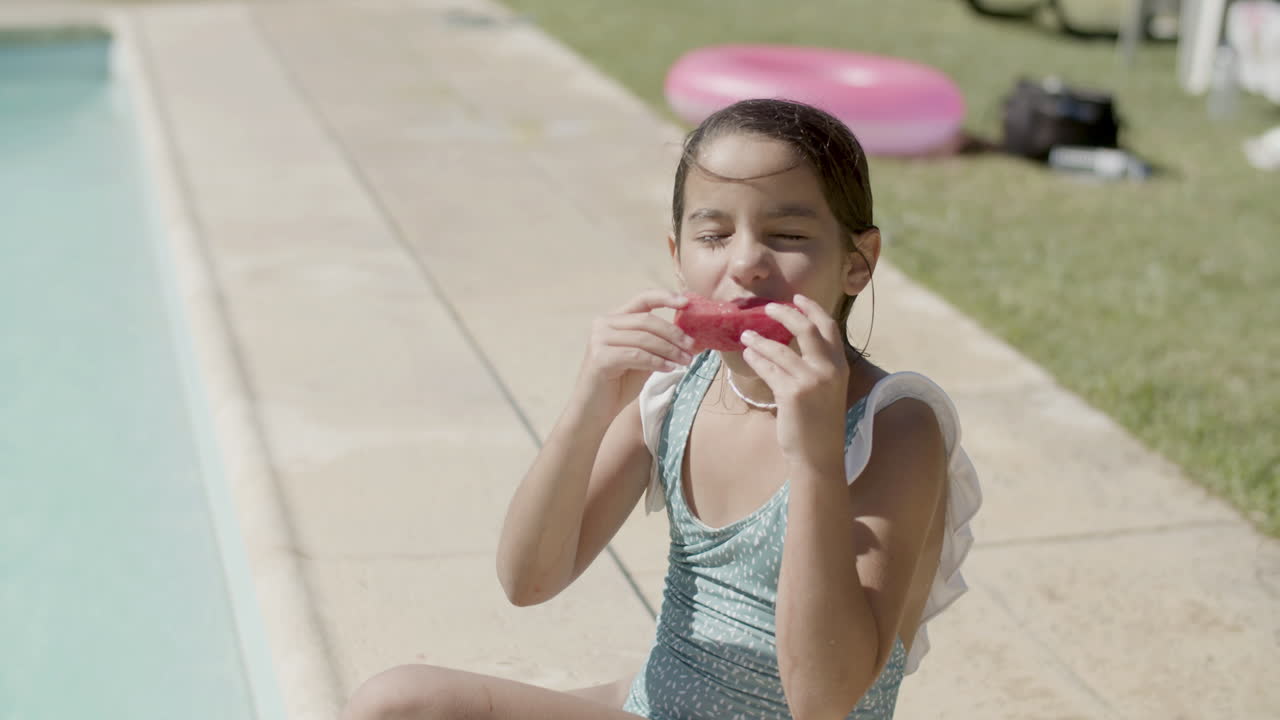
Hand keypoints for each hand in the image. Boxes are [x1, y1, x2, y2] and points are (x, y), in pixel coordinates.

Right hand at [575, 290, 694, 419]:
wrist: (594, 410)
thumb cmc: (620, 385)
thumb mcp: (644, 359)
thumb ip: (659, 345)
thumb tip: (691, 338)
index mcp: (614, 319)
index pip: (642, 299)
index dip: (665, 297)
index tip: (686, 302)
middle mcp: (603, 324)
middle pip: (647, 320)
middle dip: (674, 334)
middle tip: (692, 347)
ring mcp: (599, 339)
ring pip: (644, 338)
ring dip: (669, 350)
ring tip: (685, 362)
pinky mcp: (599, 357)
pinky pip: (637, 355)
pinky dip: (656, 362)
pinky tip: (669, 369)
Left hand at [739, 294, 849, 467]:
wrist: (818, 455)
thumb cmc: (819, 422)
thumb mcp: (827, 389)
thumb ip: (816, 365)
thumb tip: (790, 341)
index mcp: (840, 366)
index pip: (828, 327)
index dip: (812, 309)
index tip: (797, 298)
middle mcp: (829, 370)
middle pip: (806, 329)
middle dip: (784, 314)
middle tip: (767, 307)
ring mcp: (811, 381)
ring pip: (780, 349)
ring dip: (759, 340)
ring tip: (746, 335)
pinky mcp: (792, 393)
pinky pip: (768, 369)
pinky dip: (756, 358)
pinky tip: (748, 354)